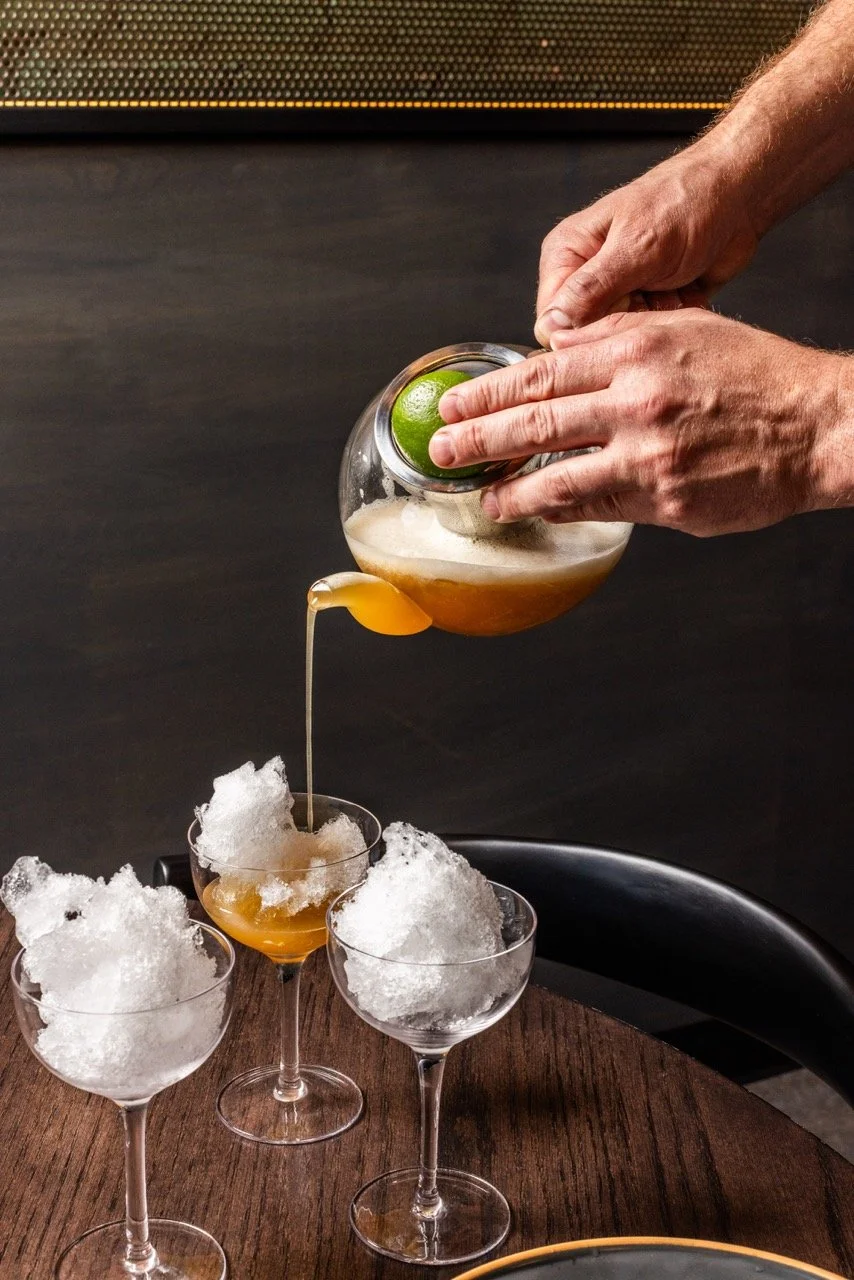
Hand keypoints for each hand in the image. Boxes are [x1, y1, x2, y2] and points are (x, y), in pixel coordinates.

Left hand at [431, 310, 853, 536]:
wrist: (817, 425)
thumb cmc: (756, 376)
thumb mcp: (687, 331)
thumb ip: (618, 342)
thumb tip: (558, 349)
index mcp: (637, 352)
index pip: (541, 371)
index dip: (488, 392)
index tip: (454, 404)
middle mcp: (638, 401)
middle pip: (536, 421)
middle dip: (478, 439)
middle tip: (442, 451)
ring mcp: (650, 455)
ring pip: (558, 475)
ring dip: (511, 489)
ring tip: (482, 498)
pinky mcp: (665, 500)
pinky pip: (600, 508)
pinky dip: (563, 509)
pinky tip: (540, 509)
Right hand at [535, 140, 759, 344]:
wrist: (738, 198)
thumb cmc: (687, 203)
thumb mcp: (636, 248)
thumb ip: (591, 289)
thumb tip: (552, 325)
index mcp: (569, 253)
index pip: (551, 319)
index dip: (579, 333)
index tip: (615, 319)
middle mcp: (588, 275)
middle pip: (587, 334)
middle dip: (623, 325)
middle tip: (650, 295)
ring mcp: (619, 291)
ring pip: (619, 337)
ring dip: (649, 323)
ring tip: (670, 289)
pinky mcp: (646, 303)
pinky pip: (647, 334)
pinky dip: (668, 321)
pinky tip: (681, 294)